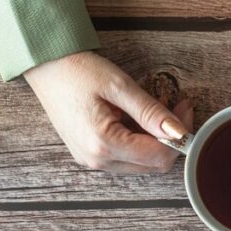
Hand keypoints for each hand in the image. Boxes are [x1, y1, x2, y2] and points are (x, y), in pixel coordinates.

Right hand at [25, 51, 193, 173]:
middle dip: (170, 139)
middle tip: (175, 107)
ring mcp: (92, 160)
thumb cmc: (76, 70)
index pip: (159, 155)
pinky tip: (135, 118)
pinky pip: (125, 157)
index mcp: (104, 144)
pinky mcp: (90, 155)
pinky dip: (139, 141)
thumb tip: (179, 132)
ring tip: (153, 109)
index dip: (180, 135)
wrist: (44, 65)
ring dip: (155, 140)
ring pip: (141, 164)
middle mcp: (98, 160)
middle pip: (153, 165)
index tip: (186, 108)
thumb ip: (151, 112)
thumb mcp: (119, 86)